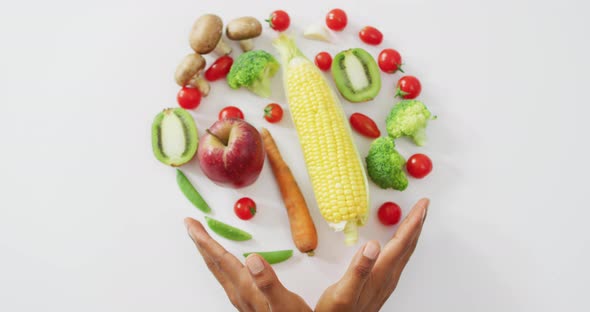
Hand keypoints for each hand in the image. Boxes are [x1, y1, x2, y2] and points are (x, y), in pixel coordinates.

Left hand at [185, 218, 311, 311]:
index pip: (220, 259)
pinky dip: (220, 260)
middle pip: (213, 262)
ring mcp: (240, 296)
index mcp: (245, 287)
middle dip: (200, 242)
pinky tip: (224, 260)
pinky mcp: (246, 299)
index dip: (205, 240)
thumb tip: (253, 259)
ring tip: (202, 238)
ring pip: (218, 269)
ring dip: (208, 251)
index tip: (192, 224)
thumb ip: (268, 282)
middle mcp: (238, 292)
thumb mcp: (284, 302)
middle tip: (190, 224)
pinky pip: (226, 275)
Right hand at [315, 198, 428, 311]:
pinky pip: (397, 258)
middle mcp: (387, 276)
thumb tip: (373, 244)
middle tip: (424, 206)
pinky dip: (402, 243)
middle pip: (407, 245)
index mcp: (380, 273)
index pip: (401, 242)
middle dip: (416, 223)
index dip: (412, 222)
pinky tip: (397, 242)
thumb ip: (359, 269)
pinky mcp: (380, 284)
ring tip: (415, 219)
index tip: (422, 205)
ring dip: (411, 233)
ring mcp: (385, 281)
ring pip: (404, 252)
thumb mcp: (344, 292)